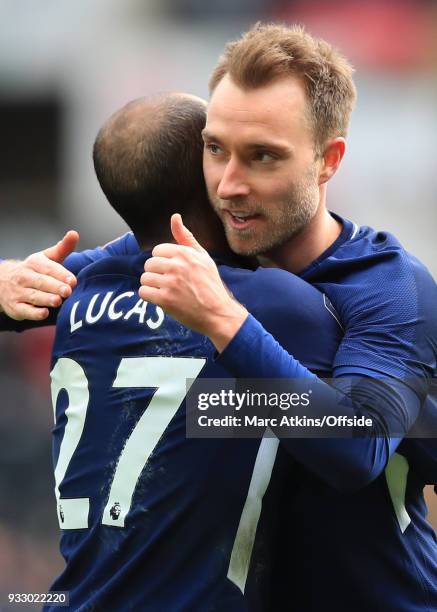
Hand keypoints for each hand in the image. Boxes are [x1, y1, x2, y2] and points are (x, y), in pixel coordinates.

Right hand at [0, 230, 78, 320]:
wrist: (3, 282)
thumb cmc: (35, 271)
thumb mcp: (47, 258)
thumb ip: (63, 248)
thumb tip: (74, 234)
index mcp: (34, 263)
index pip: (48, 268)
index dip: (61, 274)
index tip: (73, 280)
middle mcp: (25, 277)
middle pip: (41, 282)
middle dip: (54, 286)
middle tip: (67, 291)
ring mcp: (19, 292)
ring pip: (33, 296)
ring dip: (45, 299)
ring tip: (58, 301)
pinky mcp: (16, 307)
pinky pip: (25, 311)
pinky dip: (33, 313)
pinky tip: (44, 313)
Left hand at [139, 214, 247, 351]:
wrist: (218, 313)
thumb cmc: (211, 284)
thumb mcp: (203, 257)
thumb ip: (186, 237)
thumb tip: (174, 216)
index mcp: (185, 253)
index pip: (157, 251)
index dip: (163, 262)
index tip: (174, 271)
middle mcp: (177, 266)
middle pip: (149, 264)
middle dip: (156, 274)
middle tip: (170, 283)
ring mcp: (170, 283)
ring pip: (145, 278)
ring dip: (152, 286)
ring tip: (167, 291)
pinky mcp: (165, 300)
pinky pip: (143, 292)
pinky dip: (150, 297)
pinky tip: (162, 299)